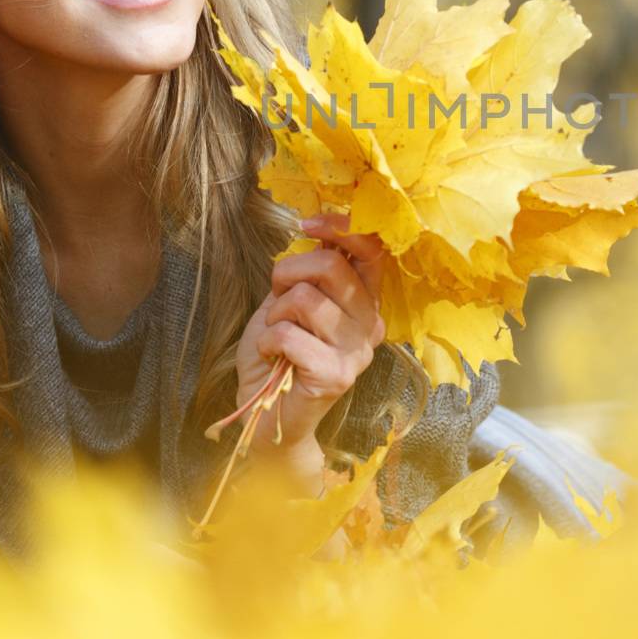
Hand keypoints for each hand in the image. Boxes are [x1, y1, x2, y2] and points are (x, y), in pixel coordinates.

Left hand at [234, 212, 390, 456]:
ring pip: (306, 299)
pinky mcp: (337, 376)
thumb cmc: (278, 353)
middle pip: (332, 266)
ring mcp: (357, 352)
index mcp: (365, 300)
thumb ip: (308, 271)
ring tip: (275, 333)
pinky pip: (291, 335)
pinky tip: (272, 356)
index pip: (371, 250)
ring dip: (276, 313)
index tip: (306, 224)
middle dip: (289, 271)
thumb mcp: (290, 300)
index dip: (341, 227)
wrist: (265, 414)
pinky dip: (269, 340)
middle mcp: (371, 323)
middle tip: (277, 295)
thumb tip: (312, 230)